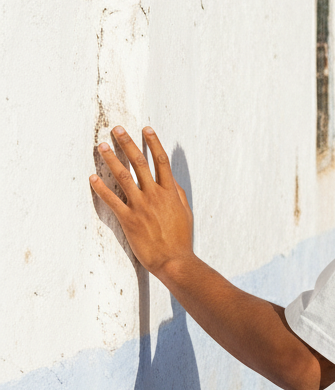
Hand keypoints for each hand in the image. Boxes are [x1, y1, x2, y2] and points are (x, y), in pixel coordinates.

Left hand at [90, 126, 194, 276]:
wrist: (174, 260)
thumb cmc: (181, 239)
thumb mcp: (186, 213)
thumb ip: (178, 195)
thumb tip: (173, 182)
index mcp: (171, 193)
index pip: (161, 162)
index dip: (153, 143)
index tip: (146, 129)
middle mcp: (155, 195)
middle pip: (140, 163)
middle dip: (128, 143)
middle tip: (117, 129)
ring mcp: (141, 206)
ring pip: (124, 177)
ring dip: (111, 159)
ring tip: (101, 146)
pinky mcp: (128, 219)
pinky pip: (112, 200)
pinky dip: (101, 188)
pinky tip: (92, 177)